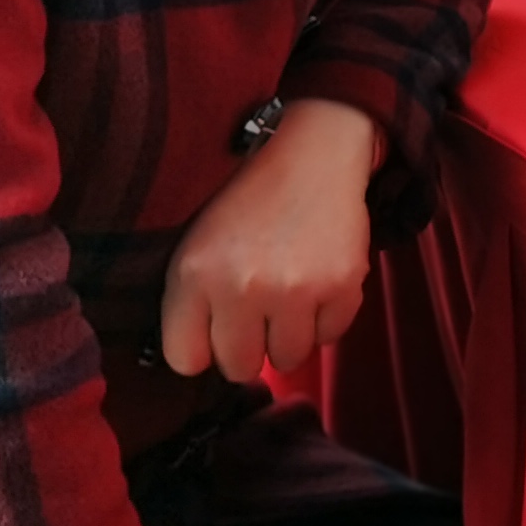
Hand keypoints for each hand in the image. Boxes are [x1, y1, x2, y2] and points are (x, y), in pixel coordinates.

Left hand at [160, 96, 378, 383]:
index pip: (185, 360)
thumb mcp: (196, 246)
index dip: (202, 347)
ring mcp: (294, 289)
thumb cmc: (248, 206)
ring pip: (288, 360)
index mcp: (195, 274)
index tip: (215, 328)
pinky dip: (325, 319)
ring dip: (288, 337)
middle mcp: (241, 286)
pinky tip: (317, 284)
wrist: (311, 157)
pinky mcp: (340, 286)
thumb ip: (190, 305)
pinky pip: (329, 337)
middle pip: (239, 367)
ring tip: (288, 298)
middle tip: (257, 315)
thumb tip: (202, 365)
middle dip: (248, 348)